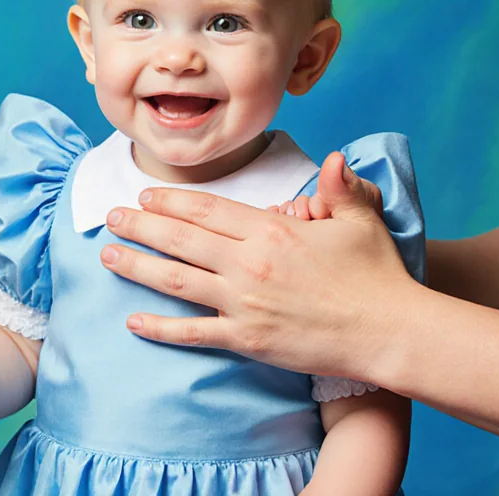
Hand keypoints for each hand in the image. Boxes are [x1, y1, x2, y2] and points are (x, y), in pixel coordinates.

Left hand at [101, 152, 421, 379]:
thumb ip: (339, 187)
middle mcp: (250, 264)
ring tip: (108, 255)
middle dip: (139, 226)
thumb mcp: (360, 219)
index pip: (207, 209)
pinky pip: (194, 333)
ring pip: (176, 281)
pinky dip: (160, 328)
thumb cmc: (377, 274)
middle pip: (180, 240)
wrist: (391, 331)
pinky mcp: (248, 339)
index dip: (171, 201)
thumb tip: (334, 158)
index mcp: (271, 230)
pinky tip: (133, 321)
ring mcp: (245, 303)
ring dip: (138, 266)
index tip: (145, 196)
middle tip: (110, 217)